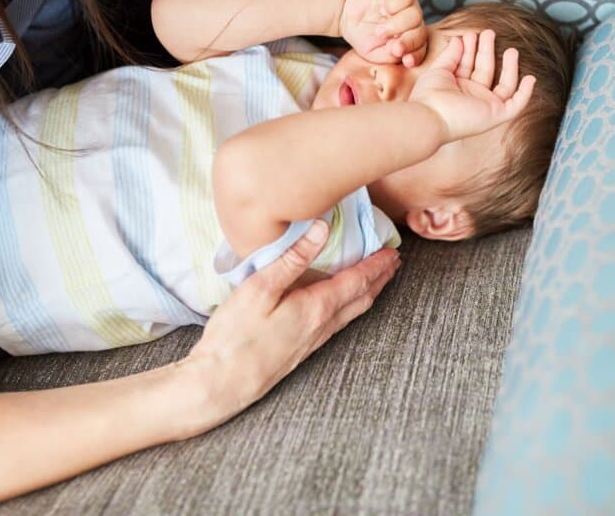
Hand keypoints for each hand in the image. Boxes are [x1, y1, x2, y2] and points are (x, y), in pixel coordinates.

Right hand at [178, 221, 400, 429]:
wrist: (220, 385)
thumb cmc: (235, 336)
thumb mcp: (260, 288)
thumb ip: (292, 258)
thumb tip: (322, 228)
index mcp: (316, 308)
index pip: (357, 281)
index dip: (376, 265)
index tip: (392, 251)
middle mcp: (321, 326)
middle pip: (361, 298)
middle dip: (379, 279)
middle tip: (394, 262)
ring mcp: (312, 341)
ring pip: (351, 313)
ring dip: (368, 293)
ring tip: (376, 279)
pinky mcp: (301, 350)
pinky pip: (337, 323)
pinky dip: (350, 306)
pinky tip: (341, 304)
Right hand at [339, 0, 427, 67]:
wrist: (347, 14)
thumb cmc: (363, 36)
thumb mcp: (375, 53)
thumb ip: (390, 55)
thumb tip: (399, 52)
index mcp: (411, 39)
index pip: (420, 49)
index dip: (416, 56)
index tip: (406, 61)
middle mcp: (414, 22)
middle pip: (421, 33)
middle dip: (408, 43)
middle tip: (394, 48)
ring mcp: (409, 5)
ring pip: (415, 16)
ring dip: (398, 26)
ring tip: (380, 31)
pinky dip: (395, 6)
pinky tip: (385, 10)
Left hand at [410, 29, 535, 141]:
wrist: (429, 116)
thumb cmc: (428, 97)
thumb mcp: (439, 70)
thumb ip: (451, 55)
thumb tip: (459, 39)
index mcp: (457, 87)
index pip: (470, 64)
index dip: (471, 49)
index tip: (470, 35)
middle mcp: (472, 96)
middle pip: (487, 70)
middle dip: (488, 51)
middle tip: (489, 32)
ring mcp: (485, 106)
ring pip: (504, 85)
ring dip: (509, 67)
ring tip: (512, 49)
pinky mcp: (495, 115)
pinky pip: (515, 105)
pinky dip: (525, 94)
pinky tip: (530, 78)